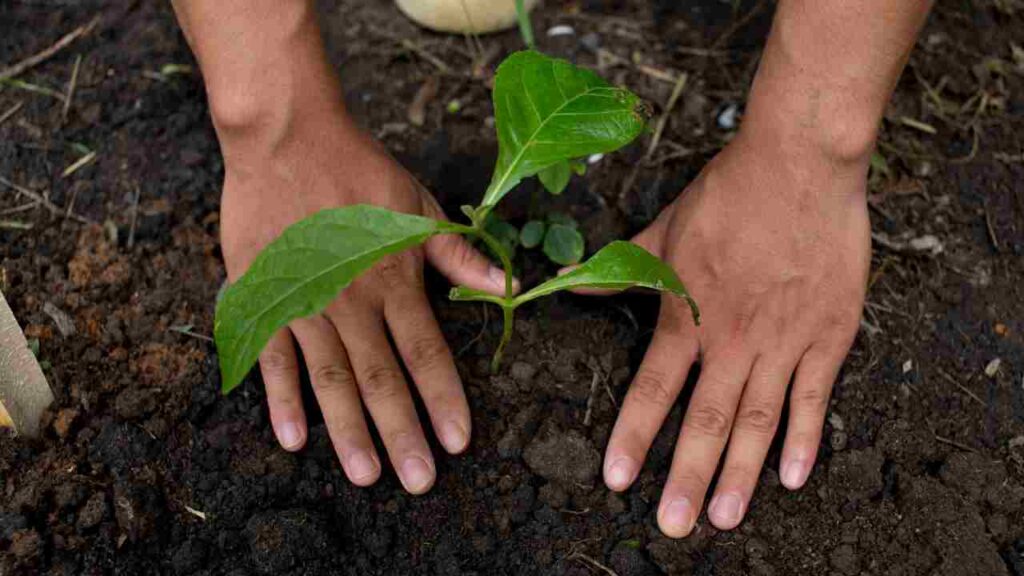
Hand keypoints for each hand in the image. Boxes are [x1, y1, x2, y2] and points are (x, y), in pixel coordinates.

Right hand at [219, 108, 508, 493]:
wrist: (286, 139)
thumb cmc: (359, 170)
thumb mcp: (419, 206)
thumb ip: (457, 255)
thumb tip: (507, 285)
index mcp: (395, 280)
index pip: (427, 352)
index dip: (444, 399)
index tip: (459, 442)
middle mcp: (352, 301)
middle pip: (382, 379)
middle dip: (402, 434)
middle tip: (417, 481)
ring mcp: (305, 303)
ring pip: (331, 378)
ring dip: (349, 430)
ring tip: (367, 475)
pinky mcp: (264, 299)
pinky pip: (273, 357)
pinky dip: (282, 398)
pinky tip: (294, 438)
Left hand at [602, 130, 870, 535]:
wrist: (798, 162)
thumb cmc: (728, 192)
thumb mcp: (663, 228)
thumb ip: (621, 268)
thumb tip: (571, 285)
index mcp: (688, 314)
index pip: (653, 388)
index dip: (634, 436)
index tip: (618, 479)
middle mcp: (732, 338)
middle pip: (706, 419)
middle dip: (686, 476)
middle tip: (673, 526)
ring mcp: (783, 340)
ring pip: (758, 420)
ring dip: (741, 474)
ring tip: (723, 517)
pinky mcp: (828, 334)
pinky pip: (814, 397)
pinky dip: (804, 439)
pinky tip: (793, 478)